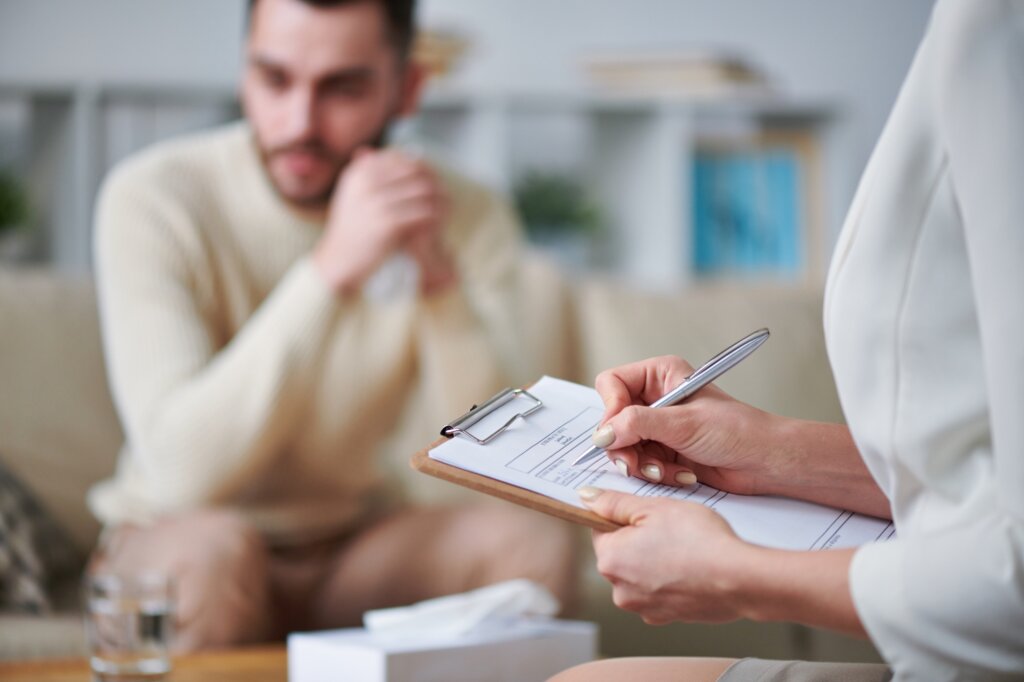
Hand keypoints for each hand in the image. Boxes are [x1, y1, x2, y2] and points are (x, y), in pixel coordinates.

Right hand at [313, 148, 453, 294]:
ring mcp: (376, 202)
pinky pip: (422, 212)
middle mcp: (366, 182)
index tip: (432, 179)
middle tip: (444, 193)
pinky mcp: (387, 222)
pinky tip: (439, 222)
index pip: (400, 158)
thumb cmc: (352, 229)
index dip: (420, 167)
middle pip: (413, 171)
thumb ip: (384, 172)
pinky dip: (434, 215)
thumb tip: (415, 151)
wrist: (339, 260)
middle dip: (432, 181)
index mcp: (359, 172)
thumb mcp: (357, 193)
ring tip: (446, 207)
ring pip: (422, 191)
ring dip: (437, 198)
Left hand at [580, 487, 753, 624]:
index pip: (600, 529)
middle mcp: (620, 589)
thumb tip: (588, 497)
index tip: (644, 513)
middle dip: (639, 539)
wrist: (739, 579)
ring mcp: (643, 607)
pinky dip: (670, 579)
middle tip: (669, 528)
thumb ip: (616, 502)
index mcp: (610, 559)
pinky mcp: (665, 617)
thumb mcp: (654, 507)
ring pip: (640, 573)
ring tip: (683, 548)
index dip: (623, 516)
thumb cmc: (700, 541)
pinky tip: (690, 567)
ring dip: (655, 560)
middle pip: (620, 553)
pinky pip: (659, 590)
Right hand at [593, 355, 783, 493]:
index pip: (612, 384)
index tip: (616, 433)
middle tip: (635, 464)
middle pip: (612, 420)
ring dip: (642, 464)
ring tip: (664, 471)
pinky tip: (679, 474)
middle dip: (624, 446)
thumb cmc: (737, 431)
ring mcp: (658, 427)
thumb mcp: (683, 423)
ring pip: (623, 446)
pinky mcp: (663, 451)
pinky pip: (640, 464)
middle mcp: (655, 398)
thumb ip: (637, 424)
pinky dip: (655, 473)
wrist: (764, 461)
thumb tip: (602, 434)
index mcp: (659, 375)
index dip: (610, 409)